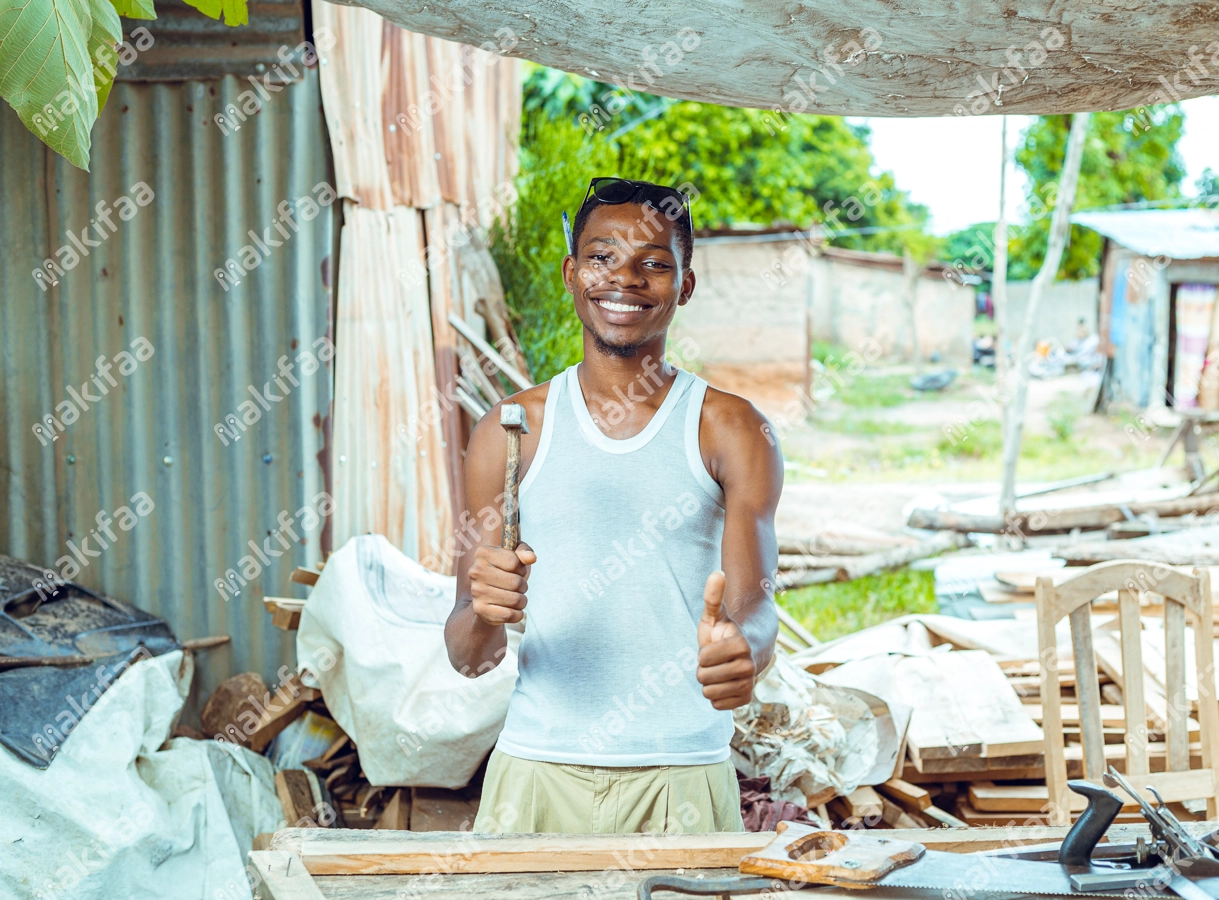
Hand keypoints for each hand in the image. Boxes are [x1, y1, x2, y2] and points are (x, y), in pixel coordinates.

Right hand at [469, 542, 535, 625]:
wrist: (488, 592)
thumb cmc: (505, 570)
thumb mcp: (515, 555)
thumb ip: (524, 551)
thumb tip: (531, 558)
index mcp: (483, 553)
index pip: (515, 562)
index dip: (521, 569)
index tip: (516, 570)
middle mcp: (476, 571)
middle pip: (516, 582)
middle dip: (523, 586)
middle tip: (517, 586)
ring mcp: (476, 591)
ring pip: (515, 600)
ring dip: (521, 601)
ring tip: (515, 597)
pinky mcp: (479, 609)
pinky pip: (508, 615)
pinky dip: (517, 615)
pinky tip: (512, 610)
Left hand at [696, 571, 755, 709]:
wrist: (751, 649)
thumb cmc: (727, 630)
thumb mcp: (716, 614)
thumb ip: (713, 596)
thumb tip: (717, 573)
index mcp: (740, 645)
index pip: (702, 659)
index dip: (703, 652)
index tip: (715, 646)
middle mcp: (748, 666)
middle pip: (703, 678)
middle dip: (705, 669)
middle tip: (717, 660)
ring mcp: (749, 684)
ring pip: (709, 693)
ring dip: (710, 682)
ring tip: (721, 670)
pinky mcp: (746, 699)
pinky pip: (717, 705)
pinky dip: (717, 695)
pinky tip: (725, 682)